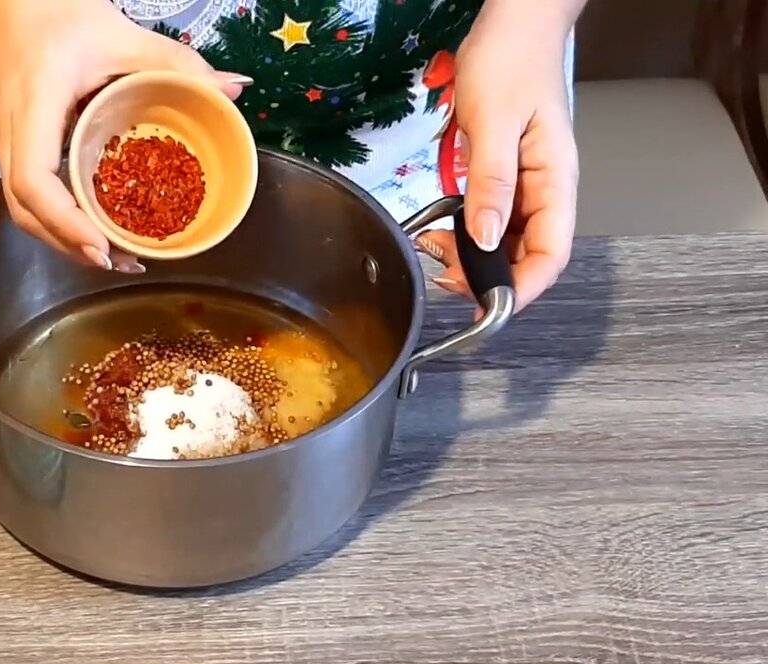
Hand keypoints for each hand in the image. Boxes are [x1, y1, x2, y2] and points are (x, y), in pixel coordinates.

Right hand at [0, 0, 245, 271]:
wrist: (6, 7)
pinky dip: (61, 221)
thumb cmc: (52, 15)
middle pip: (26, 212)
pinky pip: (29, 199)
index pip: (34, 180)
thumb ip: (178, 63)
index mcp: (34, 105)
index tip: (101, 245)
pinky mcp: (12, 152)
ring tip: (116, 256)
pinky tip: (95, 229)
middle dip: (71, 245)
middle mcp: (10, 134)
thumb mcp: (119, 34)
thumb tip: (232, 90)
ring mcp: (5, 147)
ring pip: (24, 212)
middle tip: (122, 261)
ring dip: (66, 241)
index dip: (66, 221)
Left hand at [419, 3, 579, 313]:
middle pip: (526, 254)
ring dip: (473, 257)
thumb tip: (485, 238)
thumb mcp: (495, 123)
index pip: (551, 253)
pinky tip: (440, 232)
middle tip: (444, 277)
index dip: (522, 289)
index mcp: (556, 179)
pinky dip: (465, 232)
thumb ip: (491, 183)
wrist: (512, 23)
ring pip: (504, 240)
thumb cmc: (511, 60)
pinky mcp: (503, 174)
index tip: (487, 307)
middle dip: (488, 276)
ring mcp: (525, 183)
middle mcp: (545, 187)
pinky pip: (488, 217)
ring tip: (436, 253)